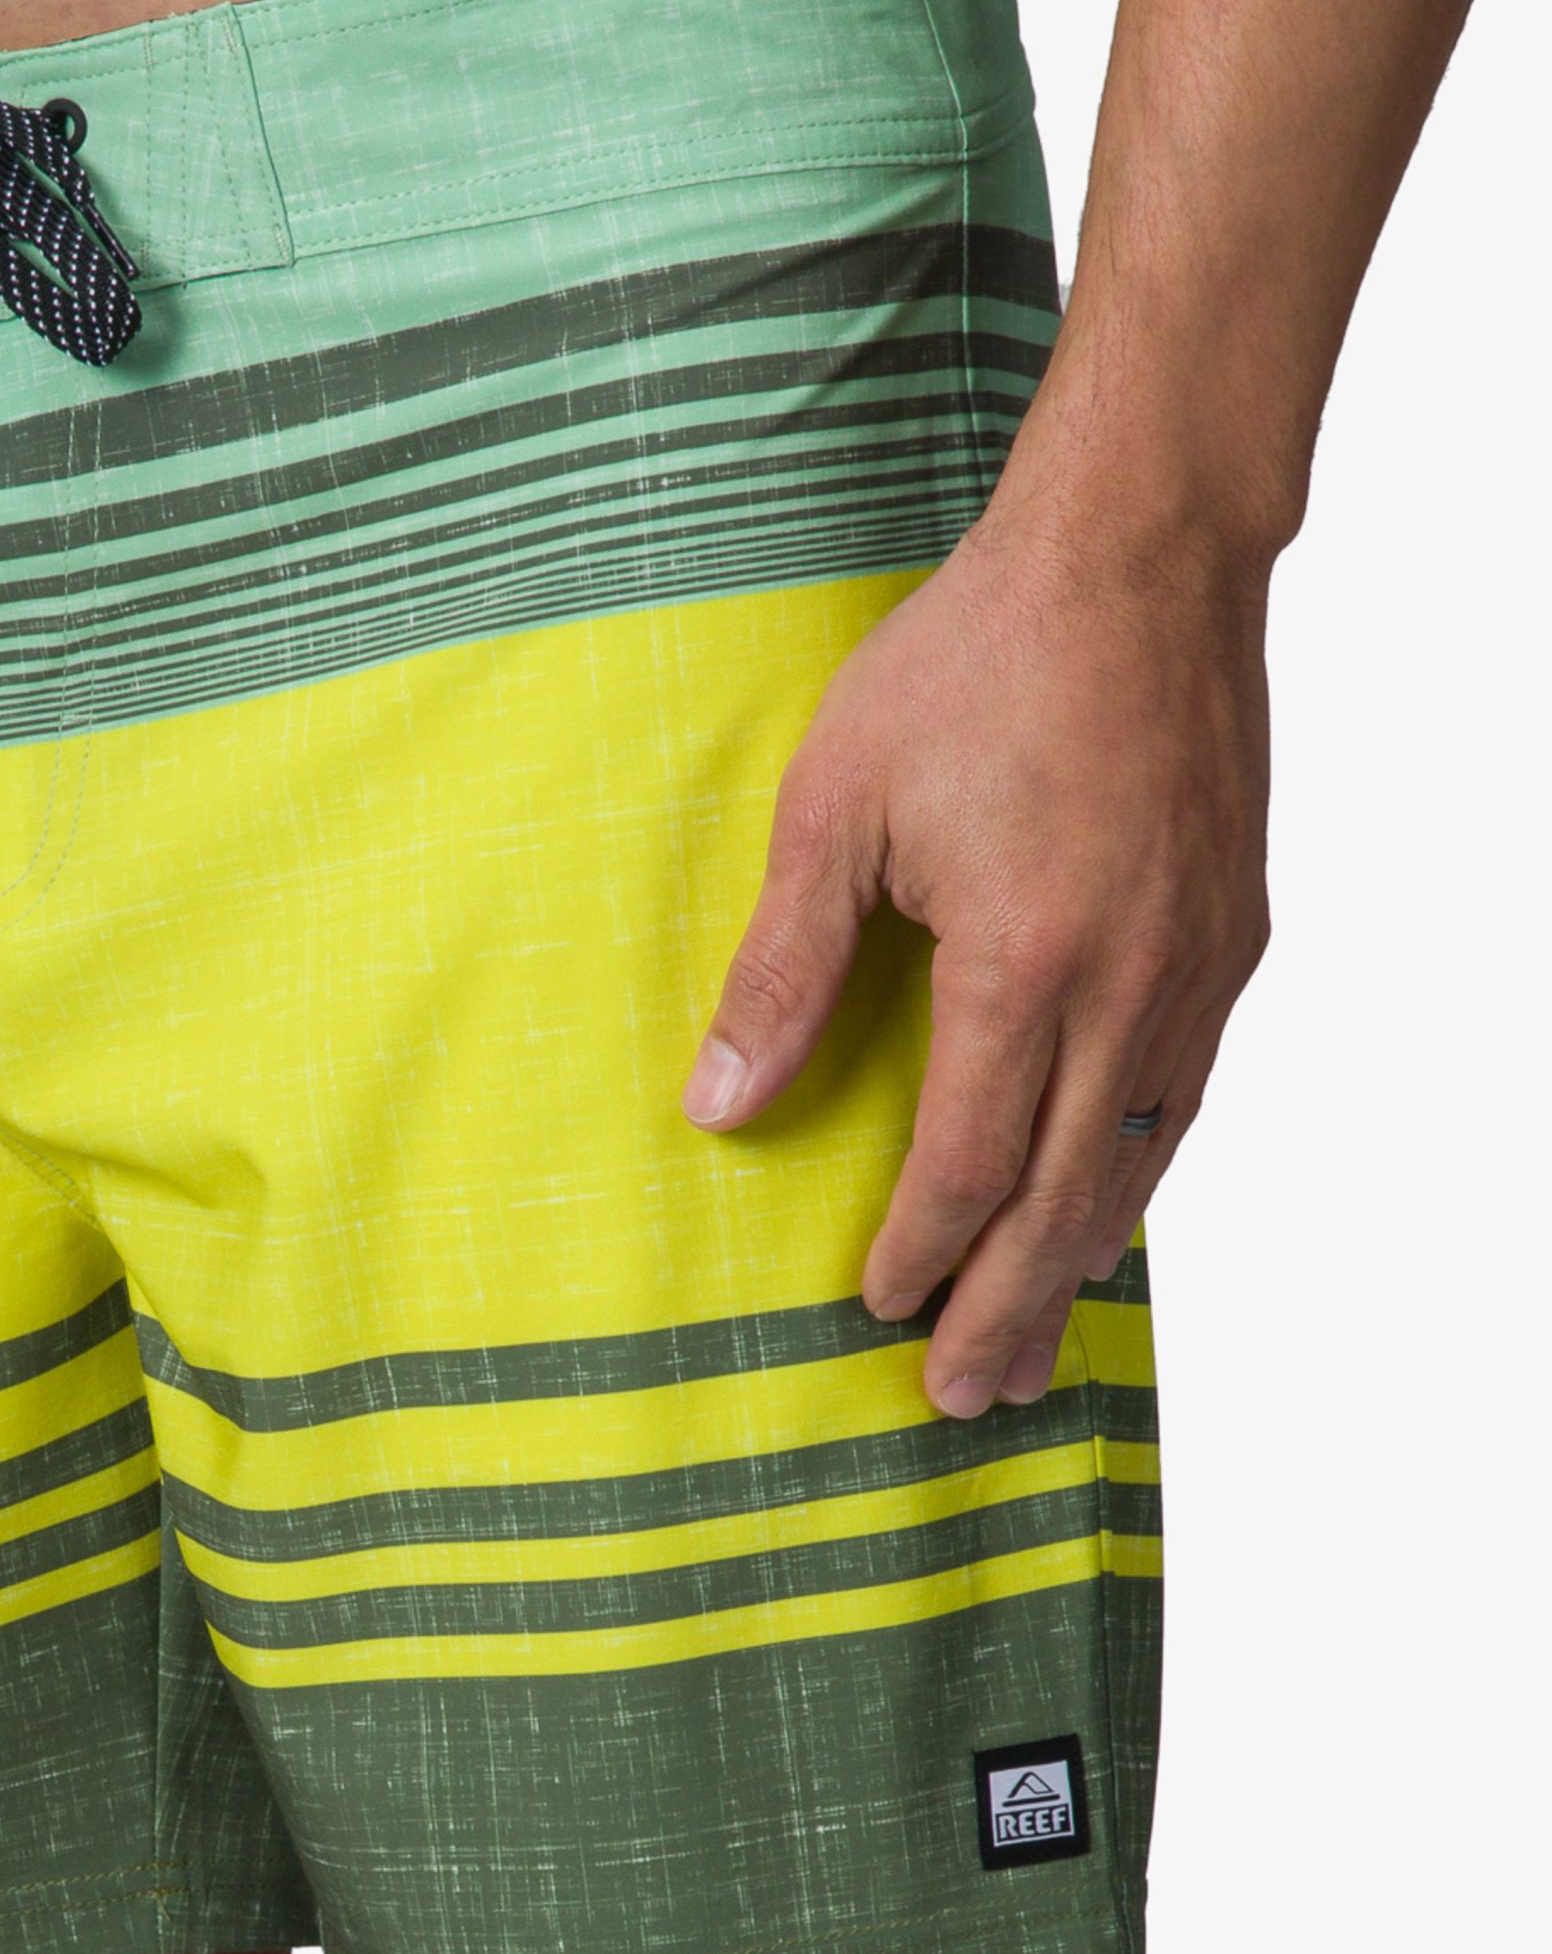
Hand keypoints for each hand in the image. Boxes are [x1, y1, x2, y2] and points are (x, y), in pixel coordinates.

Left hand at [683, 499, 1272, 1416]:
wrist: (1139, 556)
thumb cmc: (973, 665)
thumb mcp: (836, 808)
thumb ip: (784, 968)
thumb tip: (720, 1104)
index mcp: (1025, 965)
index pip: (965, 1159)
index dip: (920, 1249)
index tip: (876, 1309)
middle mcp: (1134, 987)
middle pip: (1065, 1195)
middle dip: (1006, 1305)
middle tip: (966, 1397)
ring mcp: (1200, 966)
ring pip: (1141, 1157)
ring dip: (1079, 1258)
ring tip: (1036, 1338)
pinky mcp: (1233, 934)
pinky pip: (1187, 1092)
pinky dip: (1141, 1169)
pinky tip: (1108, 1203)